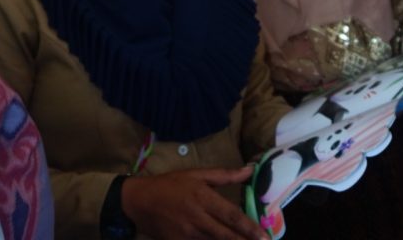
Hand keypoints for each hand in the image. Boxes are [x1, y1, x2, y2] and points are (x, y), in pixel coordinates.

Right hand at [123, 167, 265, 239]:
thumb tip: (249, 170)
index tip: (264, 236)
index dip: (249, 227)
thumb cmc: (169, 185)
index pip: (231, 215)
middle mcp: (197, 218)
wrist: (138, 201)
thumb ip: (224, 175)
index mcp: (203, 198)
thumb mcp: (196, 174)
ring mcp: (186, 234)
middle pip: (226, 235)